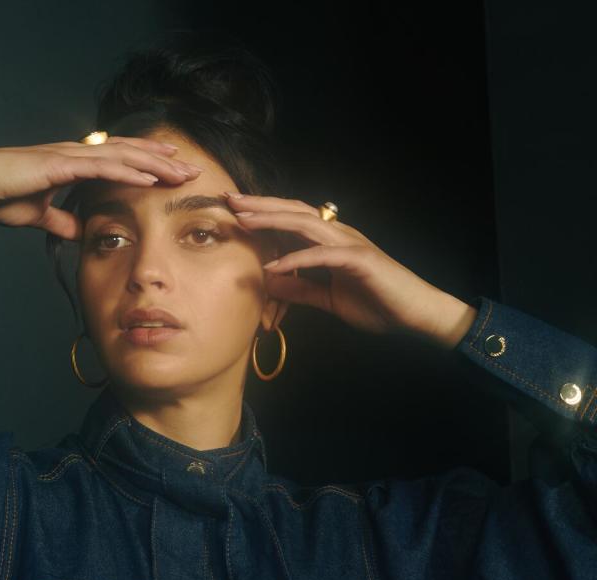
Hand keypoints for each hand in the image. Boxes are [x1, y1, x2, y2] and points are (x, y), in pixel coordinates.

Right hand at [0, 137, 203, 240]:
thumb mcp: (38, 214)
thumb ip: (61, 221)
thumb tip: (81, 233)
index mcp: (71, 162)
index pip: (117, 158)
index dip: (145, 161)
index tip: (170, 168)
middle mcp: (76, 154)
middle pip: (128, 153)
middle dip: (161, 160)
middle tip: (190, 168)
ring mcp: (70, 156)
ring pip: (123, 157)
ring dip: (154, 164)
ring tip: (181, 171)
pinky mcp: (61, 165)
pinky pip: (103, 169)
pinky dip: (129, 173)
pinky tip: (151, 179)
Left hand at [224, 192, 477, 348]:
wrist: (417, 314)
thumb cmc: (378, 304)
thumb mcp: (329, 299)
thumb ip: (301, 289)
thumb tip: (270, 282)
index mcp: (331, 241)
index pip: (291, 220)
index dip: (263, 213)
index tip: (233, 211)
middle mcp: (339, 235)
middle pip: (293, 212)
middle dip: (259, 205)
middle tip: (229, 199)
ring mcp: (350, 244)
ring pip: (304, 224)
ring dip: (271, 221)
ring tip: (242, 220)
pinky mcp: (359, 260)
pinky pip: (321, 256)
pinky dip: (295, 259)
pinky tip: (272, 265)